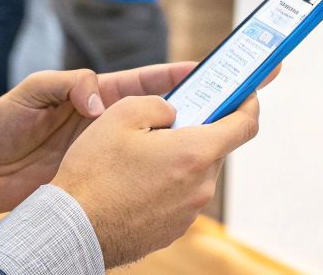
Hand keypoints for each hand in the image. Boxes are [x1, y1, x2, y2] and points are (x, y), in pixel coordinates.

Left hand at [0, 61, 193, 220]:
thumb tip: (98, 101)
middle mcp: (108, 122)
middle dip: (194, 108)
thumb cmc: (3, 124)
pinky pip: (135, 177)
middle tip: (227, 106)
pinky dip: (157, 179)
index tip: (208, 69)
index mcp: (97, 94)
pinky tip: (177, 182)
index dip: (177, 74)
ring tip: (212, 146)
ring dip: (180, 145)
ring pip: (154, 148)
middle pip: (161, 114)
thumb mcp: (30, 92)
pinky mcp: (100, 180)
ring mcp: (107, 153)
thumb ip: (66, 84)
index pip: (146, 80)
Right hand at [53, 93, 262, 267]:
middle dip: (199, 131)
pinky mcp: (174, 229)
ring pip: (196, 173)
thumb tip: (173, 112)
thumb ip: (158, 103)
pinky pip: (180, 196)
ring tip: (143, 155)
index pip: (245, 124)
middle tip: (171, 122)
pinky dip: (168, 184)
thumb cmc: (95, 171)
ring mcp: (189, 212)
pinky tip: (136, 182)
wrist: (73, 228)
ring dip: (180, 160)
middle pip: (216, 148)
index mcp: (195, 153)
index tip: (246, 93)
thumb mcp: (121, 114)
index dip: (248, 103)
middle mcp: (200, 186)